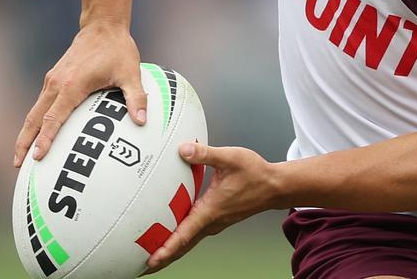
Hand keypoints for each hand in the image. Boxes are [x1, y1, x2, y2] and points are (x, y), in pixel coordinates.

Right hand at [13, 22, 145, 165]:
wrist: (103, 25)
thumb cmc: (117, 49)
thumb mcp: (131, 73)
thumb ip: (136, 98)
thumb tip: (142, 121)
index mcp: (72, 85)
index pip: (54, 118)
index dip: (45, 139)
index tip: (37, 157)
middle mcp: (57, 83)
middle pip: (34, 118)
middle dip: (24, 142)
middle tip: (18, 165)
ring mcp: (53, 80)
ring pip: (34, 111)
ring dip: (26, 132)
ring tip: (22, 155)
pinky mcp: (54, 77)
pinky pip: (40, 103)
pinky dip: (35, 120)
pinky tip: (37, 131)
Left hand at [144, 143, 276, 273]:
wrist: (275, 186)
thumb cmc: (255, 174)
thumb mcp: (230, 158)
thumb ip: (205, 154)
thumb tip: (183, 150)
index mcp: (211, 210)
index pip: (184, 234)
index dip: (166, 249)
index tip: (150, 260)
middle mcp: (212, 221)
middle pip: (183, 245)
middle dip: (163, 257)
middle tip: (142, 266)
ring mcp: (216, 222)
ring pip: (189, 241)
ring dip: (171, 249)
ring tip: (152, 253)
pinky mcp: (218, 218)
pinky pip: (195, 233)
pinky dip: (181, 238)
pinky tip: (173, 232)